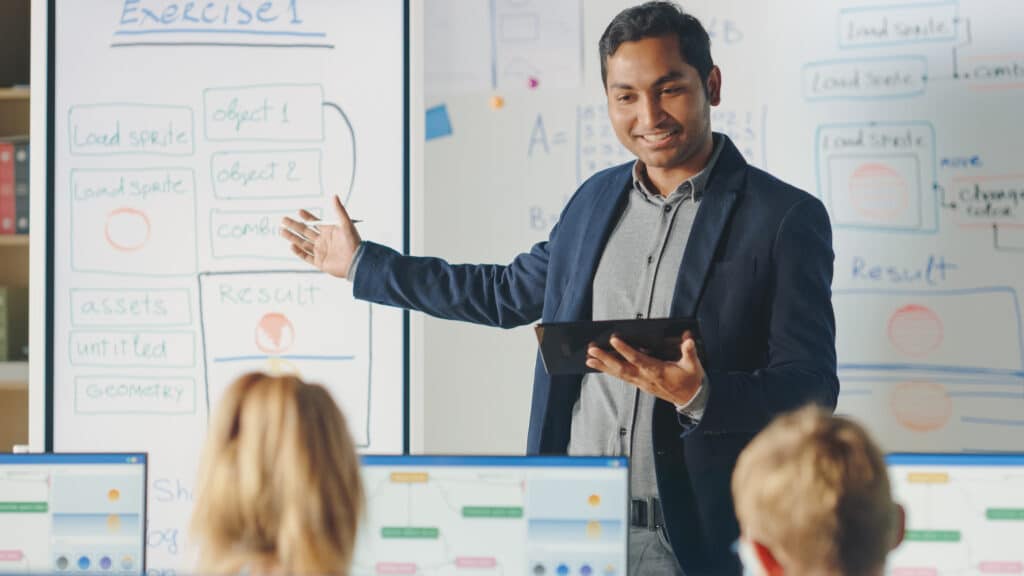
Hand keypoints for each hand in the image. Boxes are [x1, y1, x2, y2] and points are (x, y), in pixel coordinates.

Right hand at [280, 196, 361, 278]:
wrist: (356, 261)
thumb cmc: (354, 243)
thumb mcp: (346, 224)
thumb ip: (339, 210)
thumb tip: (334, 196)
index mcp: (329, 231)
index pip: (315, 222)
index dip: (307, 217)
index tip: (299, 211)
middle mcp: (323, 241)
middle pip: (305, 232)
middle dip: (294, 226)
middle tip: (284, 220)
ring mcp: (321, 251)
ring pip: (303, 243)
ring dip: (292, 237)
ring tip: (282, 231)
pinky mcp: (320, 262)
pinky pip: (306, 257)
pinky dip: (298, 252)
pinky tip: (292, 246)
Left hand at [586, 330, 703, 405]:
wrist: (691, 399)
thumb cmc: (691, 380)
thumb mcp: (694, 365)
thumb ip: (689, 351)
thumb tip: (688, 339)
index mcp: (657, 371)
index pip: (637, 359)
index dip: (625, 349)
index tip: (614, 339)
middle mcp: (645, 378)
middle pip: (622, 368)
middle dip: (605, 359)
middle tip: (592, 350)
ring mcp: (641, 383)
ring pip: (619, 374)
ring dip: (603, 366)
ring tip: (589, 359)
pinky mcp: (640, 385)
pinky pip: (622, 377)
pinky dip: (610, 371)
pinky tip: (601, 366)